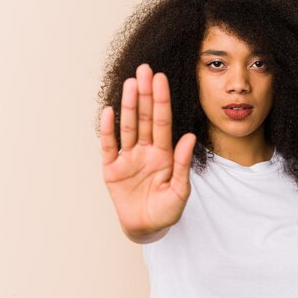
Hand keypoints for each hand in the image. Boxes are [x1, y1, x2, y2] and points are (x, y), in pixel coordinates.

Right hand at [99, 63, 196, 236]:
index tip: (161, 79)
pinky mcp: (111, 168)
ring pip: (128, 126)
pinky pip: (109, 146)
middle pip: (144, 117)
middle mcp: (146, 150)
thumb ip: (183, 164)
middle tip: (145, 70)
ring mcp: (128, 157)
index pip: (162, 122)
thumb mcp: (179, 191)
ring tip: (130, 84)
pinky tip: (109, 112)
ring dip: (128, 105)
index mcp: (164, 154)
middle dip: (145, 94)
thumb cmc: (166, 211)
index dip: (161, 100)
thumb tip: (189, 138)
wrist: (146, 228)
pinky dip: (108, 130)